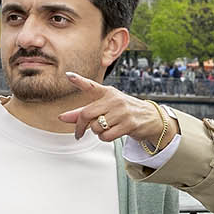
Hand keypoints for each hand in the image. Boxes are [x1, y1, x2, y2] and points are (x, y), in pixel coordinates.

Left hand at [53, 72, 168, 150]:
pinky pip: (106, 136)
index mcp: (108, 92)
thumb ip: (82, 113)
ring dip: (97, 132)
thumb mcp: (105, 108)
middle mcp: (114, 99)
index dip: (79, 81)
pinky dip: (105, 138)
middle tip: (80, 132)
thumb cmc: (125, 112)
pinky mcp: (129, 124)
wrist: (151, 118)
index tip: (69, 75)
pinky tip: (111, 133)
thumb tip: (62, 117)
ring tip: (106, 128)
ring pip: (96, 127)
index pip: (91, 86)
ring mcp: (122, 111)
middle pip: (87, 114)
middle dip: (81, 126)